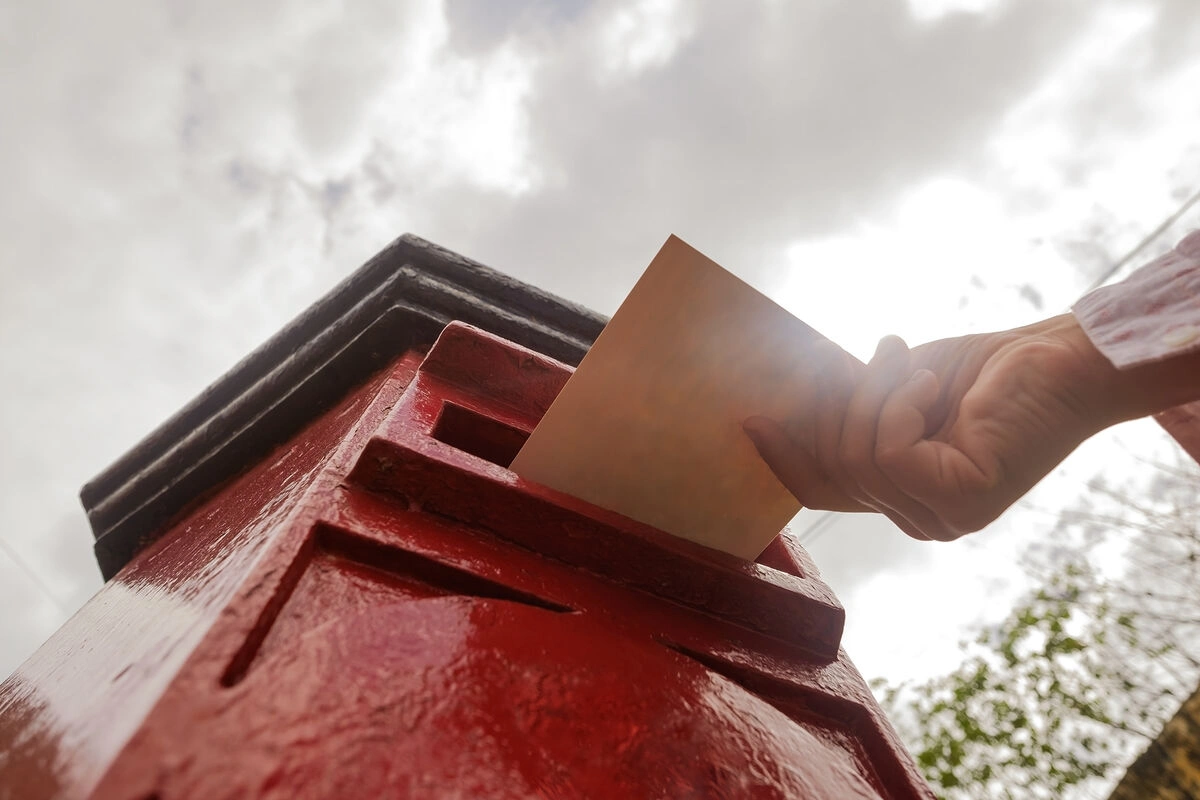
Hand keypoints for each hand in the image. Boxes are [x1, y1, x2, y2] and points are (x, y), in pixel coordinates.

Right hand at [745, 315, 1121, 540]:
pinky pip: (889, 452)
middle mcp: (921, 519)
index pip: (827, 489)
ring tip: (915, 362)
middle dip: (846, 398)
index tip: (751, 420)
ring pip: (858, 456)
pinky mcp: (961, 502)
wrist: (1060, 357)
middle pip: (836, 466)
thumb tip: (782, 407)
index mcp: (904, 498)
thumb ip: (848, 413)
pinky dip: (900, 404)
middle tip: (889, 349)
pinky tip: (934, 387)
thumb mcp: (895, 390)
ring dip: (878, 392)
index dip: (786, 458)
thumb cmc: (984, 371)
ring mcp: (942, 518)